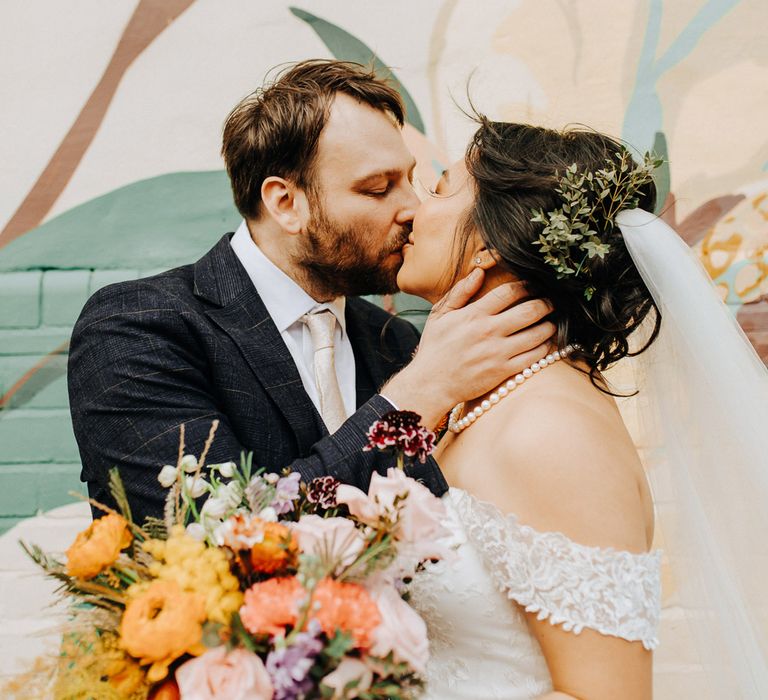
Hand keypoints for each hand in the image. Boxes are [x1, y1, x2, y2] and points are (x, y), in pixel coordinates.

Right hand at [382, 269, 555, 427]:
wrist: (431, 384)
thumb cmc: (434, 348)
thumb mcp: (439, 315)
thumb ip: (459, 292)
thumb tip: (479, 272)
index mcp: (473, 315)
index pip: (509, 292)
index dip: (526, 285)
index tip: (534, 284)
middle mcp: (488, 331)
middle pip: (530, 310)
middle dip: (546, 303)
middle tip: (550, 302)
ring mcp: (498, 353)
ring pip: (537, 334)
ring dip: (549, 325)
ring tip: (551, 322)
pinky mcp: (503, 371)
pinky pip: (534, 357)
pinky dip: (545, 348)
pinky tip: (545, 343)